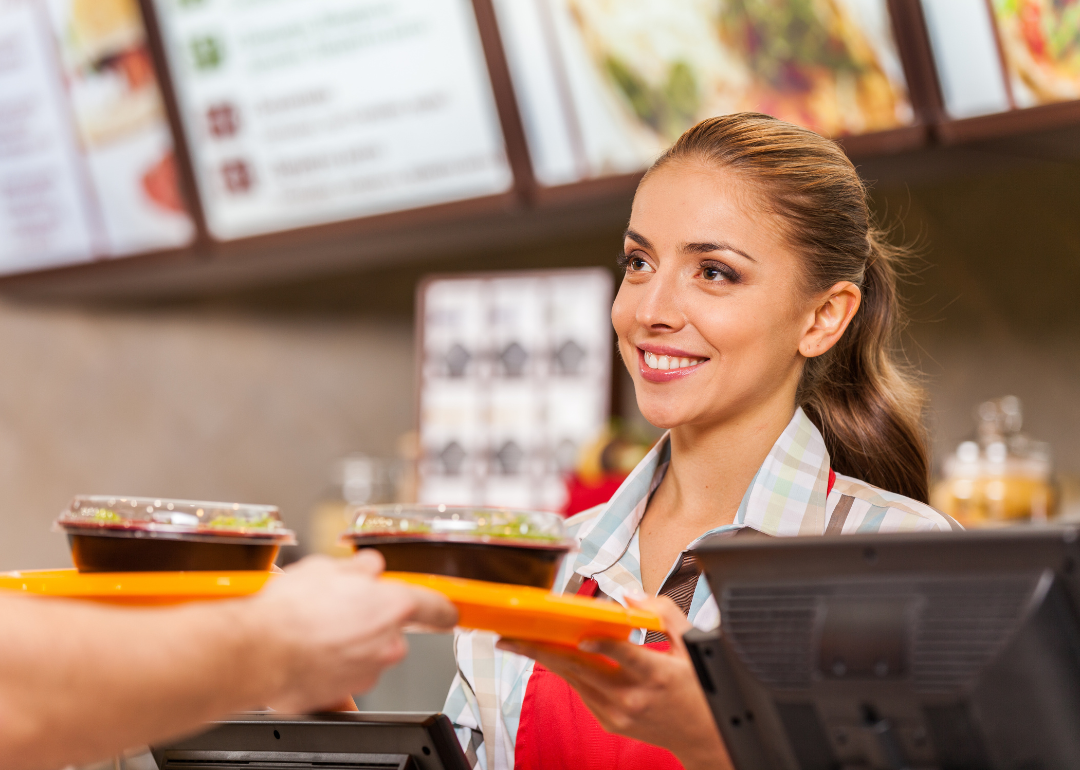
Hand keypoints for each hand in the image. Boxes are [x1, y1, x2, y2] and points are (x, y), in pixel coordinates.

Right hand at [250, 550, 456, 712]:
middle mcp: (387, 644)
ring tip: (314, 629)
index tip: (447, 612)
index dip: (442, 608)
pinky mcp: (343, 694)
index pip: (436, 607)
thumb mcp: (327, 567)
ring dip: (348, 643)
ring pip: (366, 653)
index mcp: (393, 607)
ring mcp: (367, 672)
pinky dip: (331, 667)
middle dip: (369, 620)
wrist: (257, 650)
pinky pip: (344, 675)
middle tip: (337, 608)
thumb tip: (367, 568)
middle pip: (391, 630)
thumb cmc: (291, 609)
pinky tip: (310, 654)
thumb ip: (359, 568)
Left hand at [497, 595, 730, 769]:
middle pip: (581, 668)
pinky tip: (551, 654)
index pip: (622, 655)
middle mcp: (633, 697)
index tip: (581, 631)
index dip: (600, 643)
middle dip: (542, 649)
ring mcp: (619, 713)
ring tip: (518, 641)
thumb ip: (663, 615)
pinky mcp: (610, 721)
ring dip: (544, 659)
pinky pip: (582, 690)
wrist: (706, 738)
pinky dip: (567, 670)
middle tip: (512, 635)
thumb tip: (631, 597)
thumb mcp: (694, 647)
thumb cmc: (700, 689)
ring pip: (574, 679)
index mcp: (656, 676)